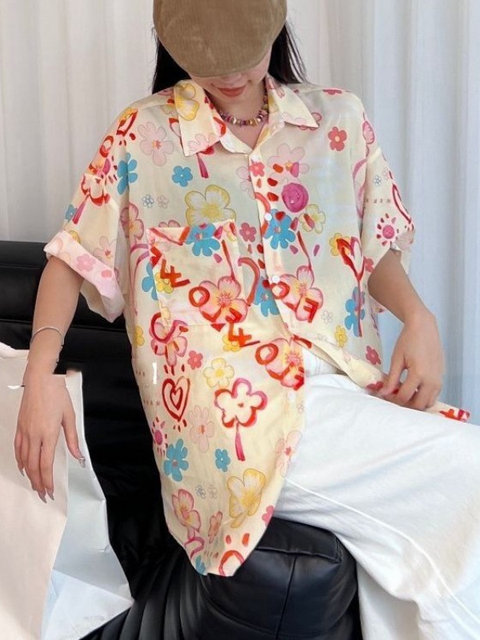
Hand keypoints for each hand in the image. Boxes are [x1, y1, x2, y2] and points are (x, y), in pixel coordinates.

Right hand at [14, 372, 82, 501]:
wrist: (41, 379)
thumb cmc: (56, 394)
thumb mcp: (70, 416)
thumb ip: (73, 439)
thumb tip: (78, 456)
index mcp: (49, 434)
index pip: (46, 464)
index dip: (47, 480)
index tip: (50, 491)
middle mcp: (34, 435)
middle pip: (34, 466)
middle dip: (38, 483)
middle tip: (42, 494)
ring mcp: (25, 431)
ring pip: (24, 459)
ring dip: (29, 475)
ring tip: (34, 485)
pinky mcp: (20, 426)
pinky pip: (17, 448)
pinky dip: (20, 461)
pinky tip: (23, 467)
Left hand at [379, 308, 444, 409]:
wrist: (423, 327)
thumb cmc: (408, 340)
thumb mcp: (396, 359)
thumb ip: (391, 379)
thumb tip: (383, 393)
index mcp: (419, 374)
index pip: (405, 397)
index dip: (392, 399)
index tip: (385, 395)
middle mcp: (432, 380)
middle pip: (419, 405)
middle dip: (405, 405)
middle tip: (394, 396)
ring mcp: (439, 379)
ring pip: (429, 402)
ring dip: (416, 402)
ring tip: (404, 393)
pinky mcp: (441, 377)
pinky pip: (434, 394)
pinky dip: (424, 396)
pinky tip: (413, 388)